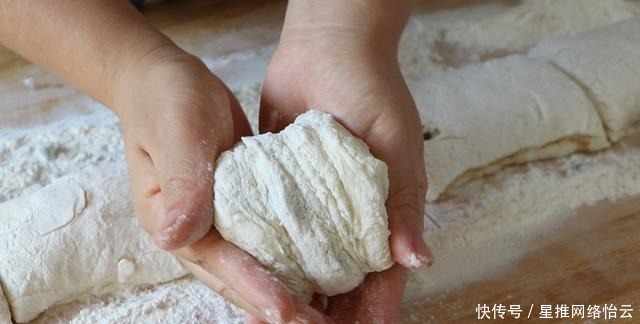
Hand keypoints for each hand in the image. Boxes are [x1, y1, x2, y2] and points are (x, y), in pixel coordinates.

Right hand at [112, 45, 316, 322]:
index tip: (285, 309)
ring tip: (318, 311)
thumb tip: (179, 237)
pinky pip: (258, 242)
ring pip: (248, 266)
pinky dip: (282, 259)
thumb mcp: (178, 133)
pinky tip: (311, 269)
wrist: (162, 80)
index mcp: (171, 219)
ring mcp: (210, 222)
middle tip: (314, 323)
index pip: (218, 262)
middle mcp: (190, 231)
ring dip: (281, 289)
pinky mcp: (232, 207)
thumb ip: (182, 183)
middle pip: (234, 277)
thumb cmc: (166, 101)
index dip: (253, 285)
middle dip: (273, 304)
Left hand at [252, 7, 433, 320]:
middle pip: (341, 281)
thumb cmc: (371, 89)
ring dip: (294, 291)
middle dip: (327, 312)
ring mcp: (315, 205)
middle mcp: (349, 216)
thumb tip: (417, 260)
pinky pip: (276, 230)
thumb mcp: (397, 144)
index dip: (370, 311)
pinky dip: (270, 255)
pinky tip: (253, 274)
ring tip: (270, 315)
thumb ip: (404, 202)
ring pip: (307, 264)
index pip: (381, 277)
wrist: (326, 47)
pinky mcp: (283, 188)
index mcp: (383, 212)